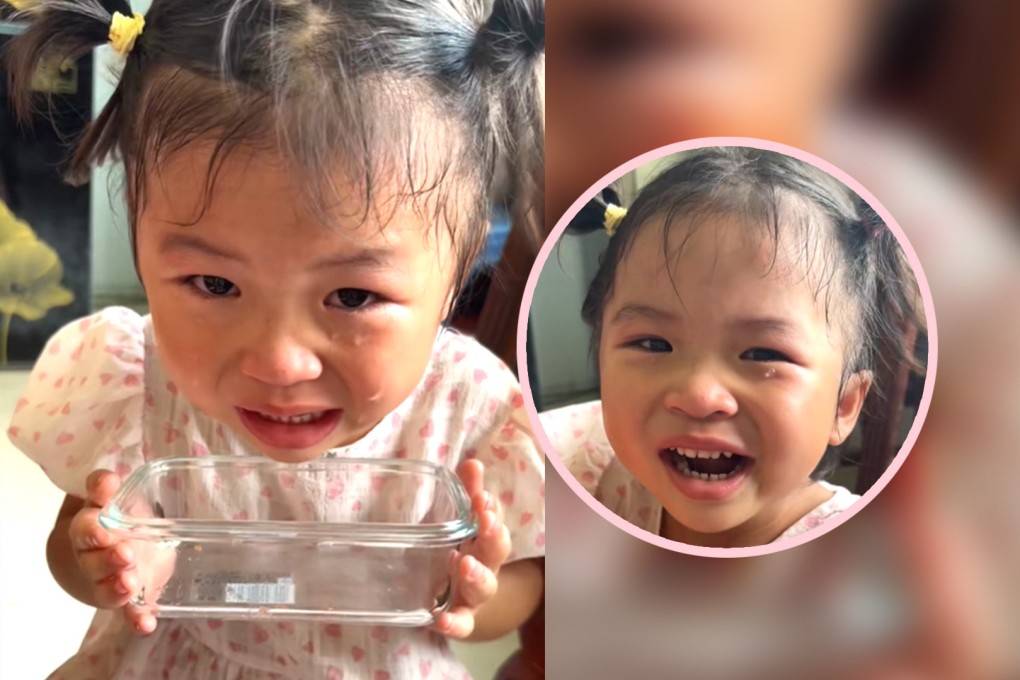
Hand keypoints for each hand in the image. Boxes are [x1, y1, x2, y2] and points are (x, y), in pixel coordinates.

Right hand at [69, 469, 174, 633]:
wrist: (111, 546)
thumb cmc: (112, 517)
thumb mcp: (108, 498)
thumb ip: (105, 488)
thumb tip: (107, 479)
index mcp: (88, 531)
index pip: (85, 532)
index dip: (95, 533)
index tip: (106, 533)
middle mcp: (95, 560)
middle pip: (95, 564)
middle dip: (109, 562)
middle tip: (126, 556)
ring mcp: (111, 582)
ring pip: (108, 590)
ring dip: (119, 589)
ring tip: (131, 584)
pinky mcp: (130, 598)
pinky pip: (130, 612)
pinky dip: (137, 619)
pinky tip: (146, 624)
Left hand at [432, 459, 511, 638]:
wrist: (461, 599)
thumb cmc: (460, 549)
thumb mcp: (461, 521)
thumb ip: (467, 491)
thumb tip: (472, 462)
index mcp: (485, 539)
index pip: (493, 521)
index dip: (491, 510)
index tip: (483, 498)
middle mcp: (485, 565)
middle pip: (496, 551)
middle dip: (493, 535)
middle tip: (486, 520)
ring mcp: (473, 594)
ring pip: (484, 587)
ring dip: (477, 575)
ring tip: (463, 563)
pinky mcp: (459, 618)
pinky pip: (461, 624)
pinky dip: (454, 624)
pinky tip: (440, 620)